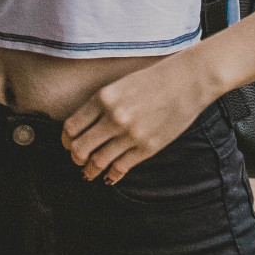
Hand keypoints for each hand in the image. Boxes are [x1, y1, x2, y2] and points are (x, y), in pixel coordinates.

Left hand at [61, 56, 217, 183]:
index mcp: (103, 98)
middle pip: (80, 148)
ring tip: (89, 173)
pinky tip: (109, 176)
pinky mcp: (147, 148)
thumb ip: (101, 104)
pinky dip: (112, 174)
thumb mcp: (120, 84)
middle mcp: (113, 117)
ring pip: (98, 162)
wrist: (188, 81)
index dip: (66, 140)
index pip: (71, 128)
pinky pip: (121, 167)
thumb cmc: (154, 79)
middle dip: (76, 157)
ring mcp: (130, 134)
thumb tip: (85, 127)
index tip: (68, 143)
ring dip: (90, 170)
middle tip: (77, 160)